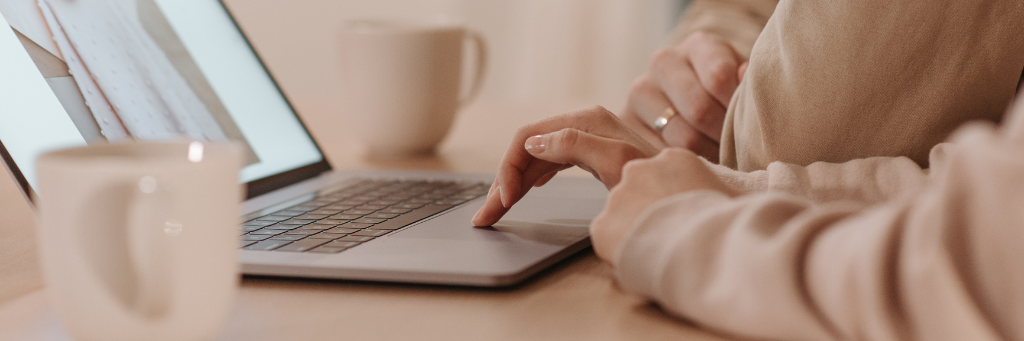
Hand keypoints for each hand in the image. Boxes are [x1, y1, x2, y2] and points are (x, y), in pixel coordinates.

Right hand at [471, 106, 659, 226]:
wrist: (686, 191)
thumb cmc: (657, 178)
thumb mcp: (616, 162)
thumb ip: (576, 145)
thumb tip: (535, 141)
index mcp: (584, 121)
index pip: (527, 139)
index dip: (508, 170)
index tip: (503, 202)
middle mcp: (582, 125)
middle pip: (526, 148)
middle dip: (502, 182)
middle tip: (485, 216)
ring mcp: (585, 139)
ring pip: (534, 158)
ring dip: (512, 184)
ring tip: (497, 212)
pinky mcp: (590, 154)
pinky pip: (548, 163)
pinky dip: (530, 179)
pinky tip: (522, 193)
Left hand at [590, 148, 737, 264]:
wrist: (711, 249)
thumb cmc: (734, 225)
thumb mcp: (741, 195)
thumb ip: (738, 187)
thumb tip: (767, 184)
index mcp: (675, 158)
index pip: (663, 176)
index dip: (673, 202)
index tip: (684, 218)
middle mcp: (640, 169)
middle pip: (638, 192)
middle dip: (650, 213)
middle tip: (672, 237)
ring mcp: (618, 196)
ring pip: (621, 216)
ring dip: (636, 232)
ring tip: (662, 252)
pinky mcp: (602, 225)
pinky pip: (607, 239)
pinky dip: (620, 252)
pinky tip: (645, 260)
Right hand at [619, 31, 747, 161]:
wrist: (687, 106)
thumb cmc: (727, 98)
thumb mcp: (745, 86)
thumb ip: (748, 85)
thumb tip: (744, 75)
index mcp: (698, 46)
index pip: (719, 77)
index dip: (737, 108)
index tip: (749, 124)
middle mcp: (663, 63)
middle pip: (699, 110)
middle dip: (723, 136)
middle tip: (736, 149)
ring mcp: (640, 92)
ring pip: (681, 137)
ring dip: (707, 154)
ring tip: (718, 157)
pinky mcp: (625, 122)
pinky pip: (659, 154)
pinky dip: (681, 164)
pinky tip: (693, 162)